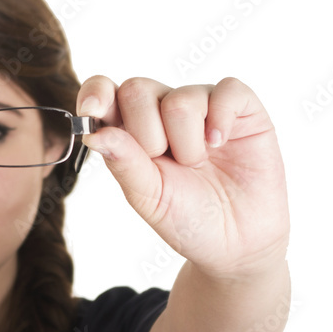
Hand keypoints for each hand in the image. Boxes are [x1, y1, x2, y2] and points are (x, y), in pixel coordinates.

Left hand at [77, 76, 288, 277]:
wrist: (237, 242)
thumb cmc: (188, 219)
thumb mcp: (149, 197)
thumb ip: (123, 163)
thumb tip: (95, 134)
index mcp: (131, 131)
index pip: (105, 93)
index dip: (95, 92)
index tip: (91, 110)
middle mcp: (164, 111)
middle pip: (137, 89)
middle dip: (146, 134)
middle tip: (165, 163)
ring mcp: (203, 106)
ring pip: (180, 99)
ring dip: (186, 143)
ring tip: (198, 165)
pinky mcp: (242, 108)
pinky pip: (227, 91)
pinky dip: (221, 119)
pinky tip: (220, 144)